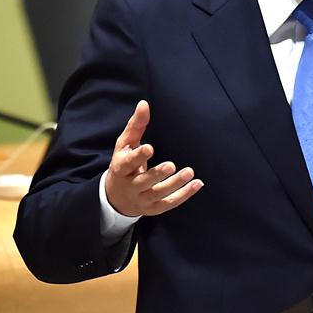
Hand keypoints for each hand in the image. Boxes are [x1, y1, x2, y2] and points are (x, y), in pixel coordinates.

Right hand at [105, 100, 202, 216]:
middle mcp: (130, 185)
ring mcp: (142, 199)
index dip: (138, 156)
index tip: (150, 148)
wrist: (115, 197)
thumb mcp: (125, 145)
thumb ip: (136, 125)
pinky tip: (197, 184)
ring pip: (158, 194)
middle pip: (143, 182)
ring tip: (189, 172)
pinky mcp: (153, 208)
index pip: (127, 163)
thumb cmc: (124, 164)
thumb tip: (144, 103)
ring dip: (174, 184)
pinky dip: (184, 195)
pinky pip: (169, 203)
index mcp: (121, 168)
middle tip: (171, 165)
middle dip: (157, 174)